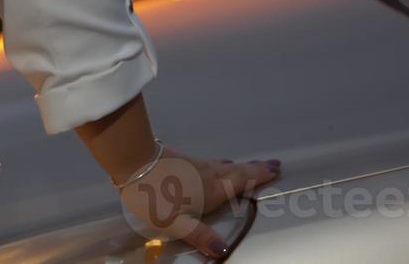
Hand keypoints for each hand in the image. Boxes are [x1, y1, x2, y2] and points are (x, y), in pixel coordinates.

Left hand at [115, 145, 280, 259]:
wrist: (131, 160)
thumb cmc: (154, 195)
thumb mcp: (176, 223)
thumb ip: (200, 235)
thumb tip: (224, 249)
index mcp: (212, 190)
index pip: (241, 182)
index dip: (259, 176)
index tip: (277, 169)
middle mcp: (208, 174)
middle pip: (237, 170)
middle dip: (255, 168)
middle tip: (273, 163)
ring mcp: (194, 164)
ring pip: (223, 165)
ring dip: (239, 166)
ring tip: (247, 167)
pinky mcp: (181, 159)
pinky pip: (210, 163)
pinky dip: (220, 164)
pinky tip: (215, 166)